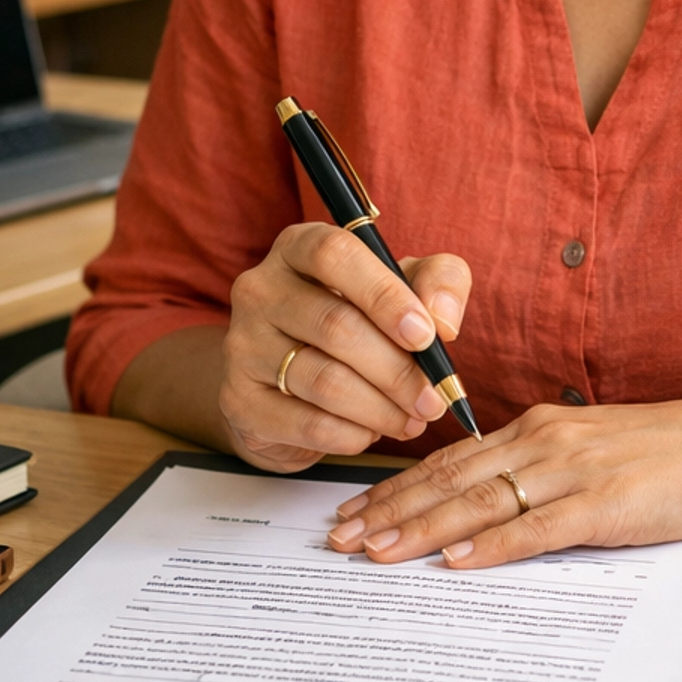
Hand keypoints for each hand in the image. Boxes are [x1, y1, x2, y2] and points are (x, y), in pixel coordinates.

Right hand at [221, 224, 470, 472]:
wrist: (289, 383)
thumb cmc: (359, 320)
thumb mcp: (405, 286)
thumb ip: (438, 283)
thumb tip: (442, 320)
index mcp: (299, 247)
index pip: (335, 255)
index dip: (385, 295)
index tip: (426, 336)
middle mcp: (260, 289)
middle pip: (335, 326)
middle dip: (398, 371)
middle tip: (434, 399)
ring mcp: (242, 345)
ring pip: (325, 380)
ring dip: (382, 409)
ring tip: (413, 420)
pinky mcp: (239, 400)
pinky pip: (307, 423)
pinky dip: (352, 435)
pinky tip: (371, 432)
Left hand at [325, 385, 681, 564]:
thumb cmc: (671, 451)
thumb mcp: (592, 449)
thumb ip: (541, 470)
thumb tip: (489, 507)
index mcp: (540, 429)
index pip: (450, 462)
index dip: (396, 489)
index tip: (353, 514)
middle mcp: (546, 442)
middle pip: (450, 481)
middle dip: (388, 511)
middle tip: (338, 541)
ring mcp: (574, 471)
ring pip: (480, 503)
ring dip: (421, 530)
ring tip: (374, 553)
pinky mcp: (606, 503)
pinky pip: (537, 528)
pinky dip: (492, 546)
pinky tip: (456, 562)